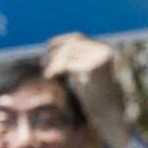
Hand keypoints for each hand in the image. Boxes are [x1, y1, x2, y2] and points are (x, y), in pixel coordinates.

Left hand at [42, 32, 129, 147]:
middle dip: (55, 52)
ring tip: (47, 72)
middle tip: (42, 62)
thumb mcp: (82, 68)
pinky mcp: (93, 68)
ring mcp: (100, 58)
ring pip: (67, 54)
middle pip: (71, 44)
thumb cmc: (92, 91)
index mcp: (104, 48)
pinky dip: (54, 69)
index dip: (61, 40)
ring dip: (53, 62)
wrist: (104, 110)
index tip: (47, 46)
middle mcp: (105, 50)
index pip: (78, 37)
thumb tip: (50, 44)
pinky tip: (49, 76)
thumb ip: (73, 56)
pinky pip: (66, 64)